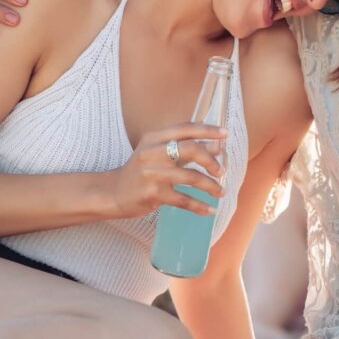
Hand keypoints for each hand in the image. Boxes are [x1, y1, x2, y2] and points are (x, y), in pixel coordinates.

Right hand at [109, 123, 229, 218]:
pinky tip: (209, 210)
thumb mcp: (159, 153)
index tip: (225, 134)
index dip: (208, 130)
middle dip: (211, 160)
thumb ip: (186, 148)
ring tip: (220, 192)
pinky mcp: (152, 194)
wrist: (113, 193)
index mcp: (155, 137)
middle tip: (222, 170)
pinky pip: (183, 199)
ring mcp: (152, 173)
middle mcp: (152, 152)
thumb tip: (218, 146)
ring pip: (191, 177)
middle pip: (191, 149)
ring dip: (210, 186)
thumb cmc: (142, 171)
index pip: (186, 128)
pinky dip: (199, 206)